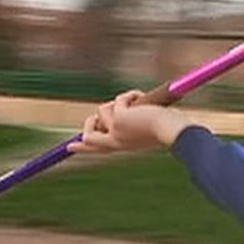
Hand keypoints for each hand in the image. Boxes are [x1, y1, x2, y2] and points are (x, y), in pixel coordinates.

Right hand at [67, 90, 189, 153]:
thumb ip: (133, 126)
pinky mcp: (119, 118)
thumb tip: (122, 109)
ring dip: (119, 101)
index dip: (82, 148)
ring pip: (102, 109)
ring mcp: (115, 129)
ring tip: (140, 103)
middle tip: (102, 114)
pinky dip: (130, 95)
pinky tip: (144, 98)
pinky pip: (118, 99)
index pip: (96, 148)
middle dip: (89, 123)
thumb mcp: (147, 131)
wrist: (174, 131)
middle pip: (87, 134)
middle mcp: (114, 140)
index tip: (70, 146)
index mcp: (121, 146)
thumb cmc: (168, 130)